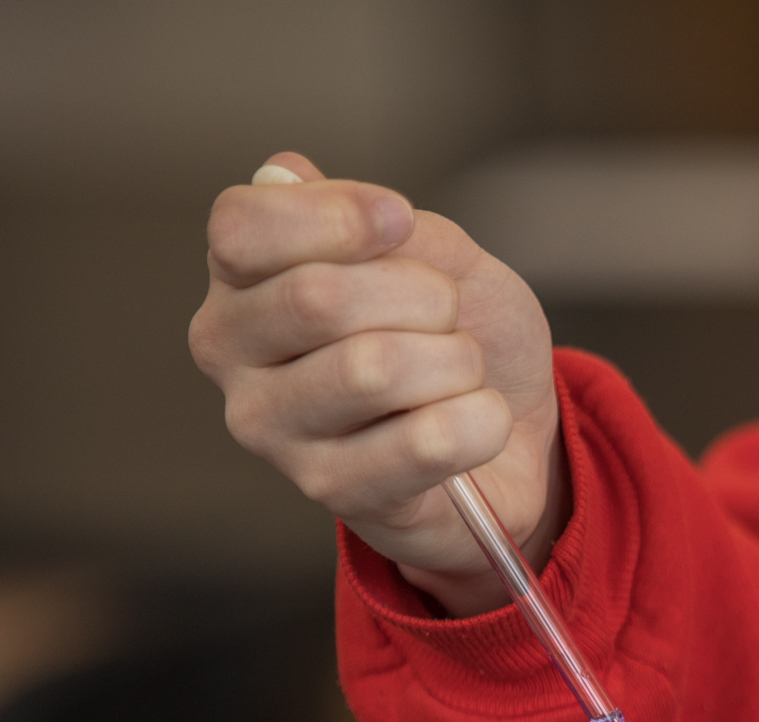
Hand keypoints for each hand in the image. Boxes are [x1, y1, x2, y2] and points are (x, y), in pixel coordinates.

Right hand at [188, 153, 563, 615]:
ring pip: (375, 370)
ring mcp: (272, 429)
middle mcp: (230, 351)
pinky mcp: (329, 490)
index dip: (340, 215)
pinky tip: (474, 424)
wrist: (510, 433)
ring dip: (454, 362)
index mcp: (240, 277)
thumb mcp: (438, 255)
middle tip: (448, 316)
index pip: (242, 226)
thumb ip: (378, 219)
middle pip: (318, 297)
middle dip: (422, 296)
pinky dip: (479, 421)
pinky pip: (426, 440)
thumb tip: (289, 176)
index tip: (401, 223)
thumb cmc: (453, 335)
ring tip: (460, 374)